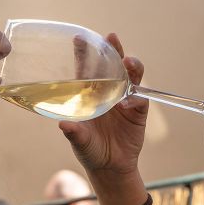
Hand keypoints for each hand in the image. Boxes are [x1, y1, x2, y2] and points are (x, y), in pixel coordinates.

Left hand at [58, 33, 146, 176]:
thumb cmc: (89, 150)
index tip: (79, 38)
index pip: (86, 68)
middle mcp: (108, 92)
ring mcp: (125, 100)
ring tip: (129, 63)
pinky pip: (140, 100)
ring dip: (131, 67)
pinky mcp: (138, 112)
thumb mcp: (79, 142)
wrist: (110, 167)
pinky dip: (136, 98)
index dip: (84, 53)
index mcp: (90, 93)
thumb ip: (74, 133)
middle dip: (113, 49)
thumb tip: (63, 125)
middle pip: (112, 65)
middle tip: (112, 37)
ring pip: (131, 76)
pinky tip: (129, 103)